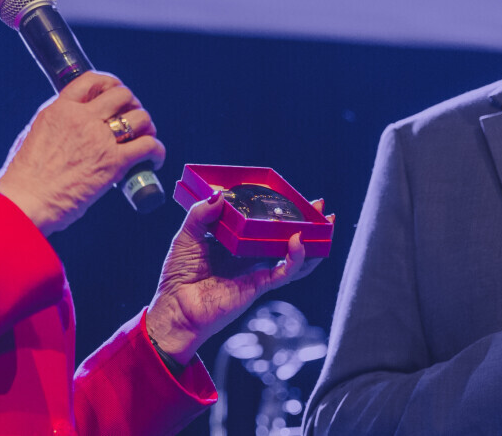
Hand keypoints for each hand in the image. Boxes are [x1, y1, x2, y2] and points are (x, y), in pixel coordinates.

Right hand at [0, 72, 164, 234]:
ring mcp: (99, 138)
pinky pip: (148, 146)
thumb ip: (55, 124)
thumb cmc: (24, 177)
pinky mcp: (113, 162)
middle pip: (122, 94)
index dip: (110, 84)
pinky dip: (157, 150)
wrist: (26, 201)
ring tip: (146, 137)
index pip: (92, 80)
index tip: (116, 95)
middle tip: (133, 118)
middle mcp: (82, 118)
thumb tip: (70, 127)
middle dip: (132, 104)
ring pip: (140, 117)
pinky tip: (154, 159)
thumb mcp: (34, 135)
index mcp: (60, 109)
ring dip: (148, 126)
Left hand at [144, 193, 329, 365]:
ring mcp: (257, 269)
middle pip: (285, 236)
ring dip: (312, 241)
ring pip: (293, 256)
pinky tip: (299, 242)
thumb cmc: (178, 275)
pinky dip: (296, 258)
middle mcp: (250, 254)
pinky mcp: (259, 285)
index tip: (291, 194)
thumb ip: (201, 213)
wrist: (176, 308)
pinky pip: (285, 272)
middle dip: (306, 222)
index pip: (263, 222)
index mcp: (235, 240)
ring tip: (326, 224)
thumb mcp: (187, 235)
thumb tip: (220, 195)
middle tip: (321, 208)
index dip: (279, 209)